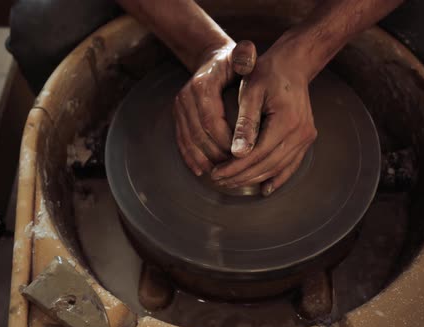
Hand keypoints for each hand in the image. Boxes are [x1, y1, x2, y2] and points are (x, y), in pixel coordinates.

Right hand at [173, 41, 256, 175]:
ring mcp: (179, 108)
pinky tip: (203, 171)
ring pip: (189, 141)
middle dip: (217, 154)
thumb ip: (245, 56)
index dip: (225, 141)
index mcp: (201, 85)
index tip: (242, 154)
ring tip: (222, 173)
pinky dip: (191, 158)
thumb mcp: (241, 55)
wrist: (212, 60)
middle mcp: (185, 97)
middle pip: (199, 135)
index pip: (212, 121)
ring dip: (205, 160)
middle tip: (235, 168)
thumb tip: (245, 62)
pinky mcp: (178, 117)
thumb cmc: (233, 61)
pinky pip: (182, 142)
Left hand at [210, 41, 317, 195]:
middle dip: (242, 176)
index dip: (235, 167)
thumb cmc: (267, 73)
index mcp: (287, 121)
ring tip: (232, 182)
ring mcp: (306, 137)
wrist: (293, 65)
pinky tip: (264, 189)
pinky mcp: (306, 138)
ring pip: (278, 168)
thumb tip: (237, 153)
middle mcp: (301, 133)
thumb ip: (245, 123)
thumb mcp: (250, 92)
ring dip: (255, 178)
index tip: (216, 173)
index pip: (257, 154)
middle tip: (219, 180)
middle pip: (268, 165)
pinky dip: (277, 177)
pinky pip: (291, 164)